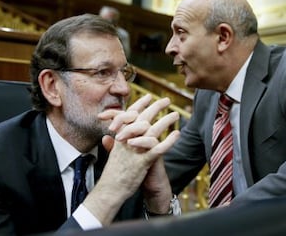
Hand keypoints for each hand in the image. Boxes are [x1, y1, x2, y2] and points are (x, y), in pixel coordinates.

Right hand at [83, 94, 179, 224]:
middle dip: (155, 106)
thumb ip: (113, 144)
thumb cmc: (113, 173)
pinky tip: (176, 134)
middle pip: (143, 118)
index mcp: (121, 137)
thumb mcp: (112, 155)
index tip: (148, 96)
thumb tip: (109, 137)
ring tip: (175, 114)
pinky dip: (168, 141)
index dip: (140, 104)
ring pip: (151, 130)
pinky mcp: (142, 162)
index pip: (130, 115)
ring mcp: (135, 151)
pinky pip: (157, 149)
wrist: (111, 190)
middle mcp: (127, 141)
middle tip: (166, 99)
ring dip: (165, 121)